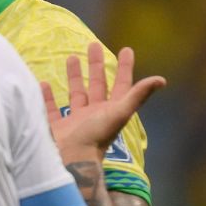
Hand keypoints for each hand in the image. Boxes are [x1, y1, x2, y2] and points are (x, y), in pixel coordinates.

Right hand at [42, 45, 164, 162]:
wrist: (69, 160)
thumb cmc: (94, 136)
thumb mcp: (119, 113)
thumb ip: (137, 96)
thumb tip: (161, 79)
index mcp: (111, 110)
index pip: (121, 85)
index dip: (125, 68)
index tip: (126, 49)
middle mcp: (94, 114)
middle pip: (97, 85)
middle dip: (96, 65)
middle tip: (93, 45)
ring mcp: (75, 121)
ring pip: (76, 93)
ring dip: (74, 76)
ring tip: (71, 57)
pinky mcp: (57, 127)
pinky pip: (51, 109)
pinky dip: (48, 96)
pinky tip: (44, 84)